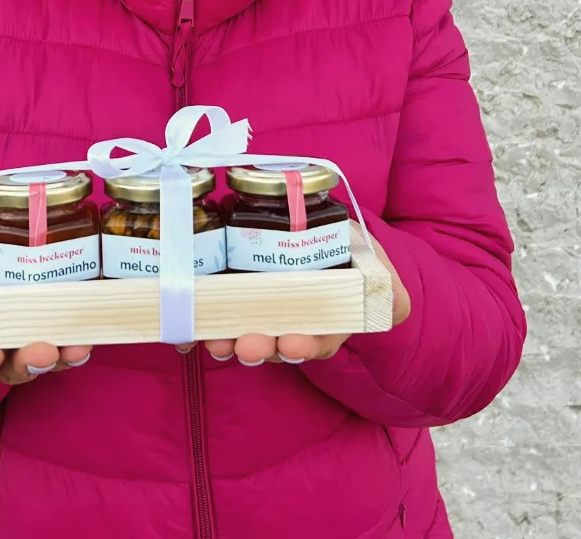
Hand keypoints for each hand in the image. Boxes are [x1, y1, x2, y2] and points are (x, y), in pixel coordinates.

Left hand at [198, 231, 410, 363]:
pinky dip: (199, 327)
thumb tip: (395, 302)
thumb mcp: (378, 267)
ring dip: (227, 340)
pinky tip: (184, 332)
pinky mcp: (233, 297)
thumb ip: (389, 290)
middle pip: (276, 342)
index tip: (293, 344)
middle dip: (261, 347)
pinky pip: (215, 316)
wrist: (322, 234)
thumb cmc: (352, 253)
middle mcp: (294, 322)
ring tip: (215, 341)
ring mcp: (263, 312)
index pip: (320, 339)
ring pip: (244, 332)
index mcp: (328, 317)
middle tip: (247, 346)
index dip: (307, 345)